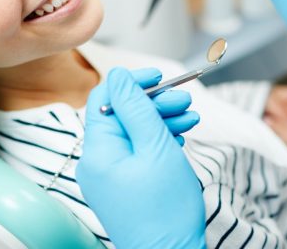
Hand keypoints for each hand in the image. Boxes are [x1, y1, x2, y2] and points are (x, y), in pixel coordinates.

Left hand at [77, 68, 205, 248]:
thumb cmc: (166, 211)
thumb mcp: (156, 147)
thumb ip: (136, 108)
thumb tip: (119, 75)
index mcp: (97, 151)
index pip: (105, 98)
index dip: (132, 83)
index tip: (158, 77)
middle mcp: (96, 162)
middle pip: (121, 116)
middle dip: (154, 103)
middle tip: (183, 100)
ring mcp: (109, 177)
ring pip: (133, 134)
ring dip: (161, 120)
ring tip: (189, 117)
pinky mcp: (123, 187)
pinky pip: (137, 153)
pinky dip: (158, 142)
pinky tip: (179, 137)